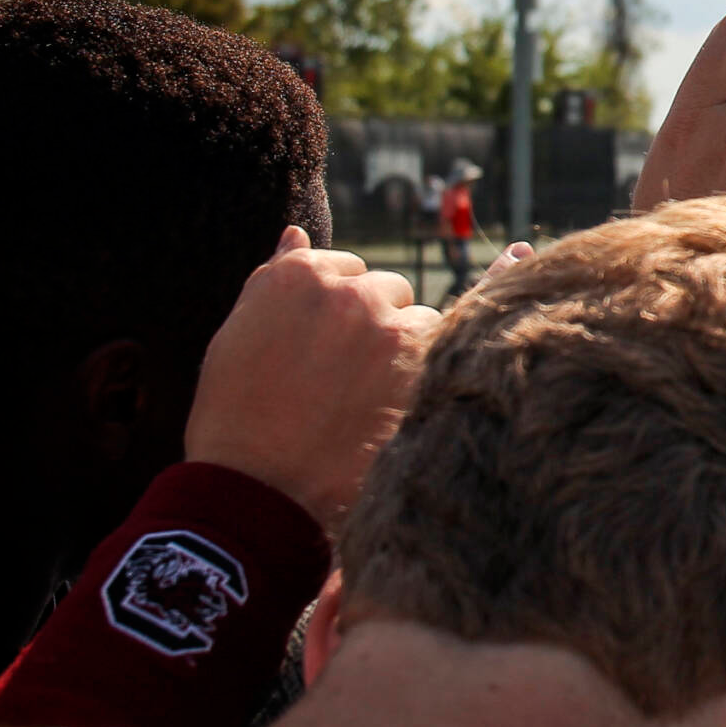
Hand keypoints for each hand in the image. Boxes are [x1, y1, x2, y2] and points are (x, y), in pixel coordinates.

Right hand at [185, 226, 441, 531]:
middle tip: (350, 381)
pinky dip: (456, 351)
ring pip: (423, 321)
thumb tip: (296, 235)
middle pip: (389, 291)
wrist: (256, 492)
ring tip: (372, 405)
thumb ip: (274, 282)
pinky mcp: (424, 368)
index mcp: (298, 276)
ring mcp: (390, 327)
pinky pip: (461, 336)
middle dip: (377, 325)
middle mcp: (349, 291)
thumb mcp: (237, 337)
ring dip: (409, 352)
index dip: (338, 312)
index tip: (328, 347)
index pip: (344, 270)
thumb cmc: (235, 419)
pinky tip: (490, 299)